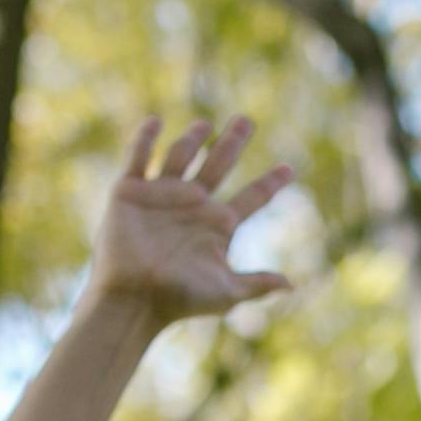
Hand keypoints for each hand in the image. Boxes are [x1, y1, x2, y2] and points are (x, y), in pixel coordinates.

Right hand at [86, 117, 295, 329]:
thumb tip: (291, 284)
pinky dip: (144, 139)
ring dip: (193, 137)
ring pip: (181, 156)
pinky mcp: (129, 193)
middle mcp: (192, 205)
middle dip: (232, 142)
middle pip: (219, 164)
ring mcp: (161, 196)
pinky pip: (138, 158)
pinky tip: (155, 122)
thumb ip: (256, 284)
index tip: (289, 170)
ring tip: (206, 124)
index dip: (270, 184)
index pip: (251, 198)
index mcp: (217, 224)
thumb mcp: (224, 292)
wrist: (132, 298)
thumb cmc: (178, 299)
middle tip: (246, 121)